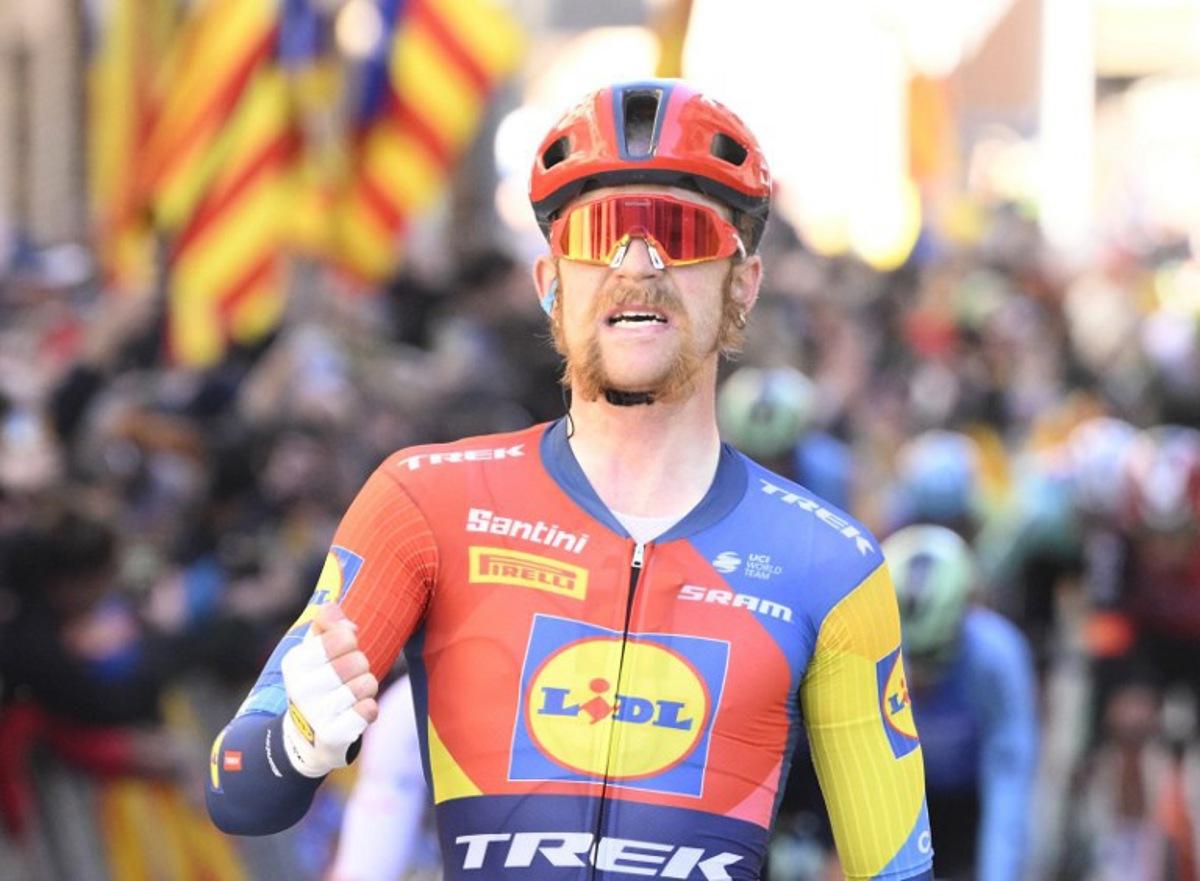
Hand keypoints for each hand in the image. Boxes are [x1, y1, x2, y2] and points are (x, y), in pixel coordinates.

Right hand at [280, 604, 378, 776]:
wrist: (305, 738)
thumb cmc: (317, 683)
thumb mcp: (314, 650)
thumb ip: (327, 624)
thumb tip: (335, 612)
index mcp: (295, 662)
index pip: (344, 637)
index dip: (351, 642)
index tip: (343, 650)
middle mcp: (301, 688)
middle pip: (359, 661)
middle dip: (361, 667)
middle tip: (348, 678)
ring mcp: (315, 714)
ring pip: (367, 684)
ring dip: (366, 689)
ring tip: (349, 697)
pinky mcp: (332, 736)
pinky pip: (368, 710)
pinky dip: (368, 710)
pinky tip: (354, 714)